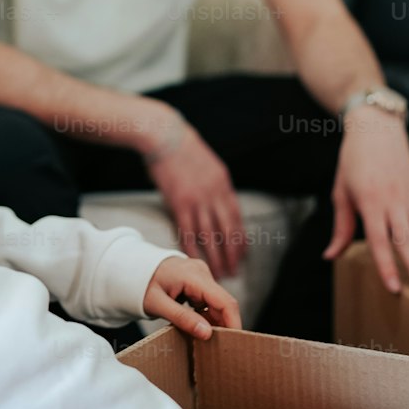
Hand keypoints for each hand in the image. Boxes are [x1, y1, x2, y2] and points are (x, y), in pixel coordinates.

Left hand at [142, 254, 241, 339]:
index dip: (233, 323)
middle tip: (220, 349)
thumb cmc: (141, 284)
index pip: (225, 301)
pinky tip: (200, 329)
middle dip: (224, 326)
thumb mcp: (157, 304)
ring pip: (217, 303)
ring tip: (208, 342)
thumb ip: (182, 318)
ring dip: (215, 322)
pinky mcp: (198, 281)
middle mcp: (201, 272)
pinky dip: (207, 316)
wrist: (132, 268)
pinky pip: (208, 301)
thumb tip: (207, 334)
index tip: (235, 343)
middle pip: (223, 303)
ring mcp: (201, 275)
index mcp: (193, 275)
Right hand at [144, 113, 246, 279]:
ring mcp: (197, 199)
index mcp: (223, 183)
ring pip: (210, 234)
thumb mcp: (210, 164)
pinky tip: (194, 259)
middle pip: (227, 229)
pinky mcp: (179, 202)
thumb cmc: (184, 148)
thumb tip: (219, 202)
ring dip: (215, 256)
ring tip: (218, 272)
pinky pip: (188, 230)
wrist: (165, 135)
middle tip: (233, 271)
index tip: (243, 254)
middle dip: (232, 253)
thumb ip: (215, 184)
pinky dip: (192, 247)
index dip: (241, 237)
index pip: (236, 217)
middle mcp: (214, 193)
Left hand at [322, 107, 408, 294]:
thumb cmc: (353, 161)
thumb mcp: (341, 192)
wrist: (377, 128)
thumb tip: (330, 256)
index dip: (387, 266)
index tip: (395, 288)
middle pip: (408, 239)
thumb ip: (341, 226)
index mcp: (370, 201)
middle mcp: (393, 201)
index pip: (380, 240)